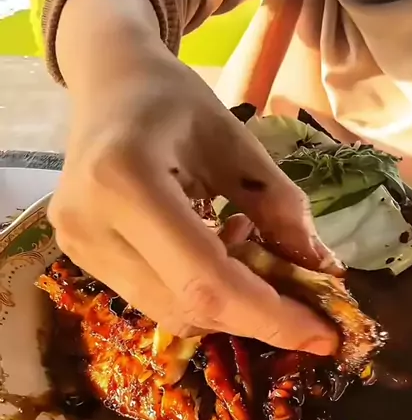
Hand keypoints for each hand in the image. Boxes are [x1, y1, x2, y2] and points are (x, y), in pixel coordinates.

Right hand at [50, 0, 339, 353]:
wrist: (106, 83)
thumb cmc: (173, 99)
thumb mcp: (237, 141)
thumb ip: (280, 206)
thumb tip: (324, 270)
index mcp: (126, 180)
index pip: (206, 279)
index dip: (270, 317)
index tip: (325, 336)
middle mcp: (90, 225)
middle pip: (187, 306)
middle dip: (256, 315)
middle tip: (304, 300)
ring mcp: (78, 247)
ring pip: (170, 312)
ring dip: (228, 302)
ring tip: (248, 245)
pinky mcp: (78, 257)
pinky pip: (152, 298)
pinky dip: (198, 291)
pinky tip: (215, 246)